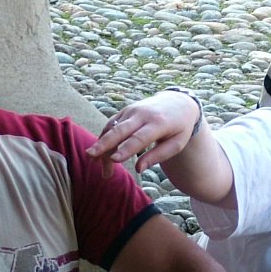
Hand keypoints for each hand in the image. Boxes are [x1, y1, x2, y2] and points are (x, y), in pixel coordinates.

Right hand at [85, 89, 200, 176]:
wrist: (179, 102)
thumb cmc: (179, 128)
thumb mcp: (177, 143)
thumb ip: (158, 156)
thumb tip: (139, 169)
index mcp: (158, 123)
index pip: (139, 138)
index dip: (126, 149)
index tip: (114, 160)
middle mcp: (142, 114)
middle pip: (120, 130)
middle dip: (104, 143)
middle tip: (91, 156)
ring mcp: (131, 110)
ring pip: (112, 128)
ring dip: (102, 145)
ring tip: (95, 163)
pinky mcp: (125, 111)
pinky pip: (111, 124)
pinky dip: (103, 138)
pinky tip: (99, 152)